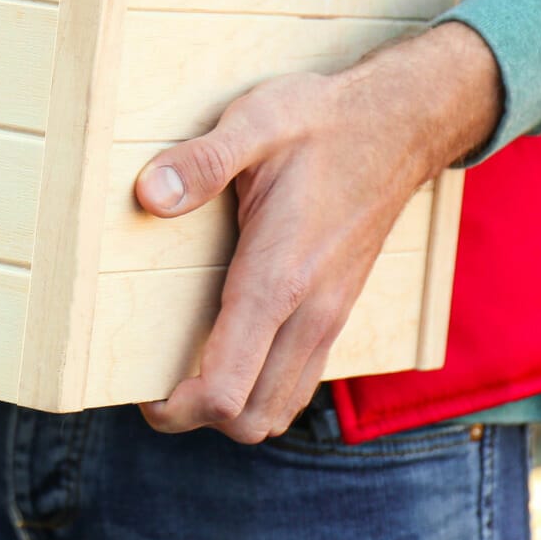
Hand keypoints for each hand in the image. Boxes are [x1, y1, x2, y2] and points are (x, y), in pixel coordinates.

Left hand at [132, 21, 500, 442]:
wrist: (401, 122)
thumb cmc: (322, 122)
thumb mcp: (254, 123)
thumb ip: (200, 162)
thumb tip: (149, 195)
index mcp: (279, 278)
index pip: (227, 388)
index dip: (175, 407)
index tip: (140, 387)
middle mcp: (310, 312)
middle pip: (252, 417)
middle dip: (198, 416)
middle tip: (155, 383)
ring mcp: (330, 316)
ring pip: (281, 406)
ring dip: (233, 407)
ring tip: (186, 372)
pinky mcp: (337, 310)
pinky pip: (299, 379)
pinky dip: (261, 387)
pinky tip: (230, 348)